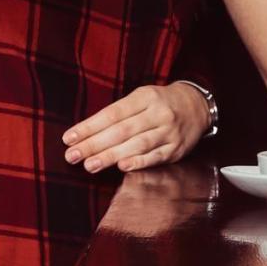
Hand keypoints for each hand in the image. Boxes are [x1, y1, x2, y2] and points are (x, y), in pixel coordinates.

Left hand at [63, 83, 209, 173]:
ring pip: (137, 144)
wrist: (197, 106)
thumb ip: (118, 113)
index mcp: (145, 97)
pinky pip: (155, 156)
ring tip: (90, 165)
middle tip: (72, 155)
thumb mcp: (141, 98)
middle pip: (122, 130)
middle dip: (94, 144)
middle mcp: (158, 113)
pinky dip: (139, 162)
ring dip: (111, 156)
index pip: (112, 113)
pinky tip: (122, 167)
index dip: (89, 127)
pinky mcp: (176, 149)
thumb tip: (87, 133)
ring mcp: (168, 132)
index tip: (69, 138)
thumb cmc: (160, 103)